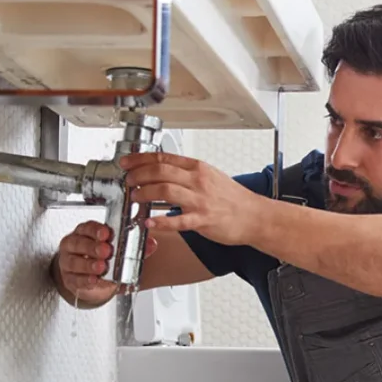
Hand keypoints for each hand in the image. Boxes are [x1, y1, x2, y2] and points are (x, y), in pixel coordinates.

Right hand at [56, 221, 157, 302]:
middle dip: (93, 247)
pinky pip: (75, 279)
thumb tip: (152, 244)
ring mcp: (68, 262)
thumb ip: (135, 247)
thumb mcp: (119, 251)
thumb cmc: (103, 258)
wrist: (91, 278)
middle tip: (106, 251)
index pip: (87, 227)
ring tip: (101, 267)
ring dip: (88, 265)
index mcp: (85, 233)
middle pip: (78, 243)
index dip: (96, 230)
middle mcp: (73, 245)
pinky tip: (93, 280)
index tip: (106, 234)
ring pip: (74, 261)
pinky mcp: (70, 279)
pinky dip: (85, 280)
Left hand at [121, 151, 264, 244]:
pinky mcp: (203, 220)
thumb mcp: (210, 176)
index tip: (127, 163)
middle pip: (160, 171)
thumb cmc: (233, 199)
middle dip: (138, 174)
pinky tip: (149, 222)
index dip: (140, 159)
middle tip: (128, 180)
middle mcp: (198, 181)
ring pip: (165, 190)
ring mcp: (200, 200)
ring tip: (135, 198)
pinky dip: (161, 222)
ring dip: (145, 193)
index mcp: (197, 168)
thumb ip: (187, 174)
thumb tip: (163, 172)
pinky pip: (178, 220)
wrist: (254, 215)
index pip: (163, 158)